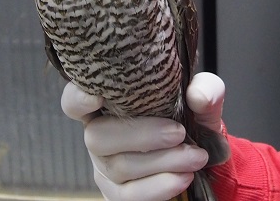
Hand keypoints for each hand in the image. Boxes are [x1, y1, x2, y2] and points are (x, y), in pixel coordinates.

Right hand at [60, 72, 226, 200]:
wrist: (203, 157)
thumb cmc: (190, 120)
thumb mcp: (201, 101)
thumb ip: (205, 90)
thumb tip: (198, 96)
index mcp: (108, 104)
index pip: (74, 101)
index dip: (77, 99)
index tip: (95, 96)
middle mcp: (99, 134)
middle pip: (97, 137)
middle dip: (141, 136)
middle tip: (179, 133)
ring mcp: (104, 168)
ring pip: (119, 167)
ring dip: (162, 161)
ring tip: (196, 157)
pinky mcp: (117, 194)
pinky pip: (129, 195)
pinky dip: (159, 185)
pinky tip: (184, 177)